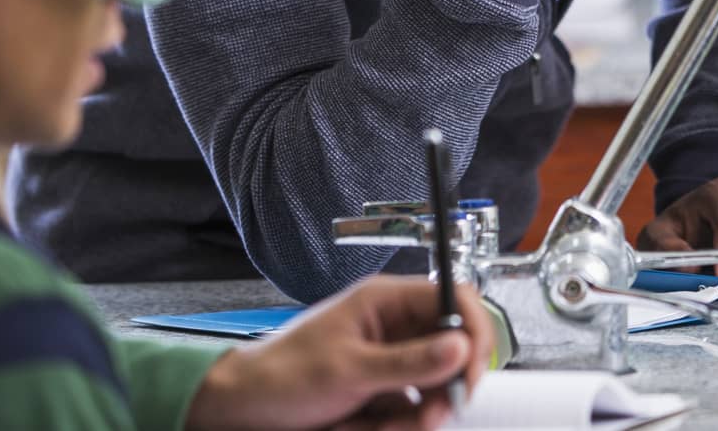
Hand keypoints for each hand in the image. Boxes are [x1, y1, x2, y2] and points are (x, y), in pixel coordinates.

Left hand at [186, 275, 495, 430]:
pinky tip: (379, 428)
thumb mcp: (349, 371)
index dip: (473, 330)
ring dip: (423, 411)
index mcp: (387, 301)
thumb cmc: (283, 376)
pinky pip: (416, 406)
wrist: (244, 409)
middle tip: (435, 413)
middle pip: (453, 346)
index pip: (454, 299)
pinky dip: (406, 423)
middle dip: (447, 384)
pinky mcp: (385, 388)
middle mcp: (395, 325)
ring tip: (389, 427)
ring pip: (437, 383)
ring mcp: (392, 358)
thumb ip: (409, 362)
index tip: (472, 370)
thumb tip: (460, 348)